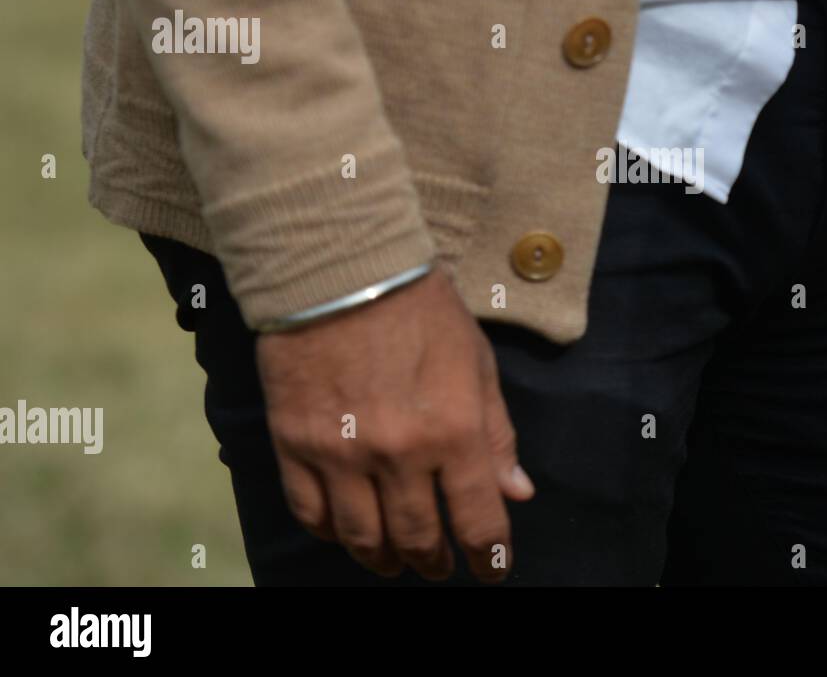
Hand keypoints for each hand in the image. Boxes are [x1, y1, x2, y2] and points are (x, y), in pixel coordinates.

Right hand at [255, 270, 533, 581]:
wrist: (339, 270)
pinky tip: (347, 532)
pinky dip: (332, 533)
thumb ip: (497, 434)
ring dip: (383, 558)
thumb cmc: (421, 309)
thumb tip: (518, 492)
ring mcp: (341, 454)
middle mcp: (398, 454)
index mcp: (454, 431)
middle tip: (440, 566)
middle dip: (434, 561)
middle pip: (418, 537)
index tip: (491, 569)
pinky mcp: (294, 445)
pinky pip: (311, 513)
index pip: (477, 518)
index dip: (488, 555)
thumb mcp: (477, 364)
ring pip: (363, 537)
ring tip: (394, 561)